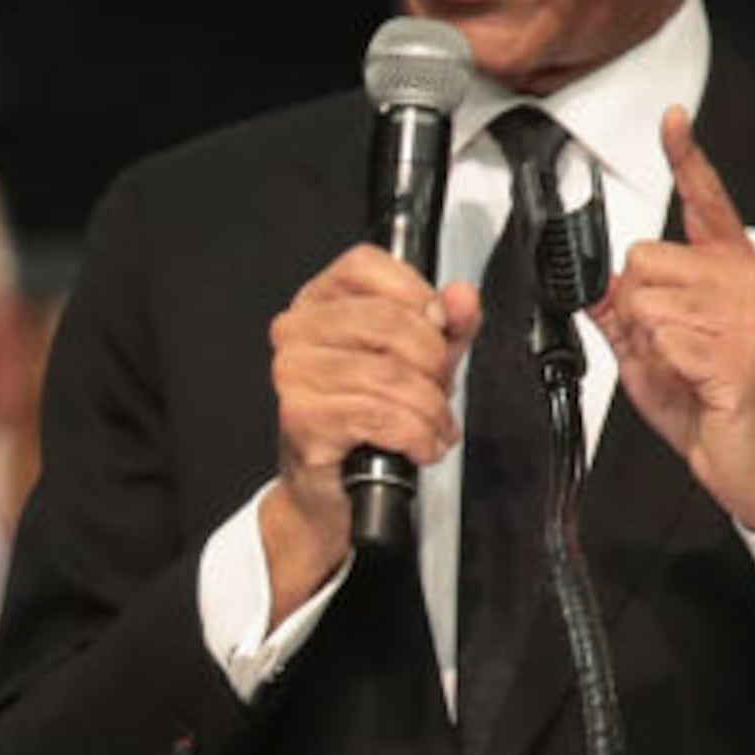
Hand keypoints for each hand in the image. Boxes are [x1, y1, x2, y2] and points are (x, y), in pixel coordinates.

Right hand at [262, 244, 480, 622]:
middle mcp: (297, 330)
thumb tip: (461, 299)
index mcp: (320, 301)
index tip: (438, 327)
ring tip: (434, 426)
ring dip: (429, 409)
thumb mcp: (418, 362)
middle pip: (386, 321)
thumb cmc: (365, 419)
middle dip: (432, 362)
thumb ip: (448, 325)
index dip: (415, 294)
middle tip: (440, 389)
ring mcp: (294, 373)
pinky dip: (415, 434)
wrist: (332, 488)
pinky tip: (419, 446)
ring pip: (389, 375)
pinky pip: (379, 414)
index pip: (365, 265)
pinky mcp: (302, 417)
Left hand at [595, 108, 754, 536]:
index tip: (672, 118)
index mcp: (725, 269)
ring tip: (679, 367)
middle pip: (642, 257)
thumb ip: (623, 312)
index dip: (685, 155)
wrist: (751, 459)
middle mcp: (738, 280)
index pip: (704, 198)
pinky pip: (661, 337)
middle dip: (632, 307)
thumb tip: (592, 284)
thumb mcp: (651, 351)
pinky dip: (660, 365)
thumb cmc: (709, 402)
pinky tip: (690, 380)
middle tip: (664, 347)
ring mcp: (741, 313)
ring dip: (645, 342)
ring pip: (644, 298)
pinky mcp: (735, 350)